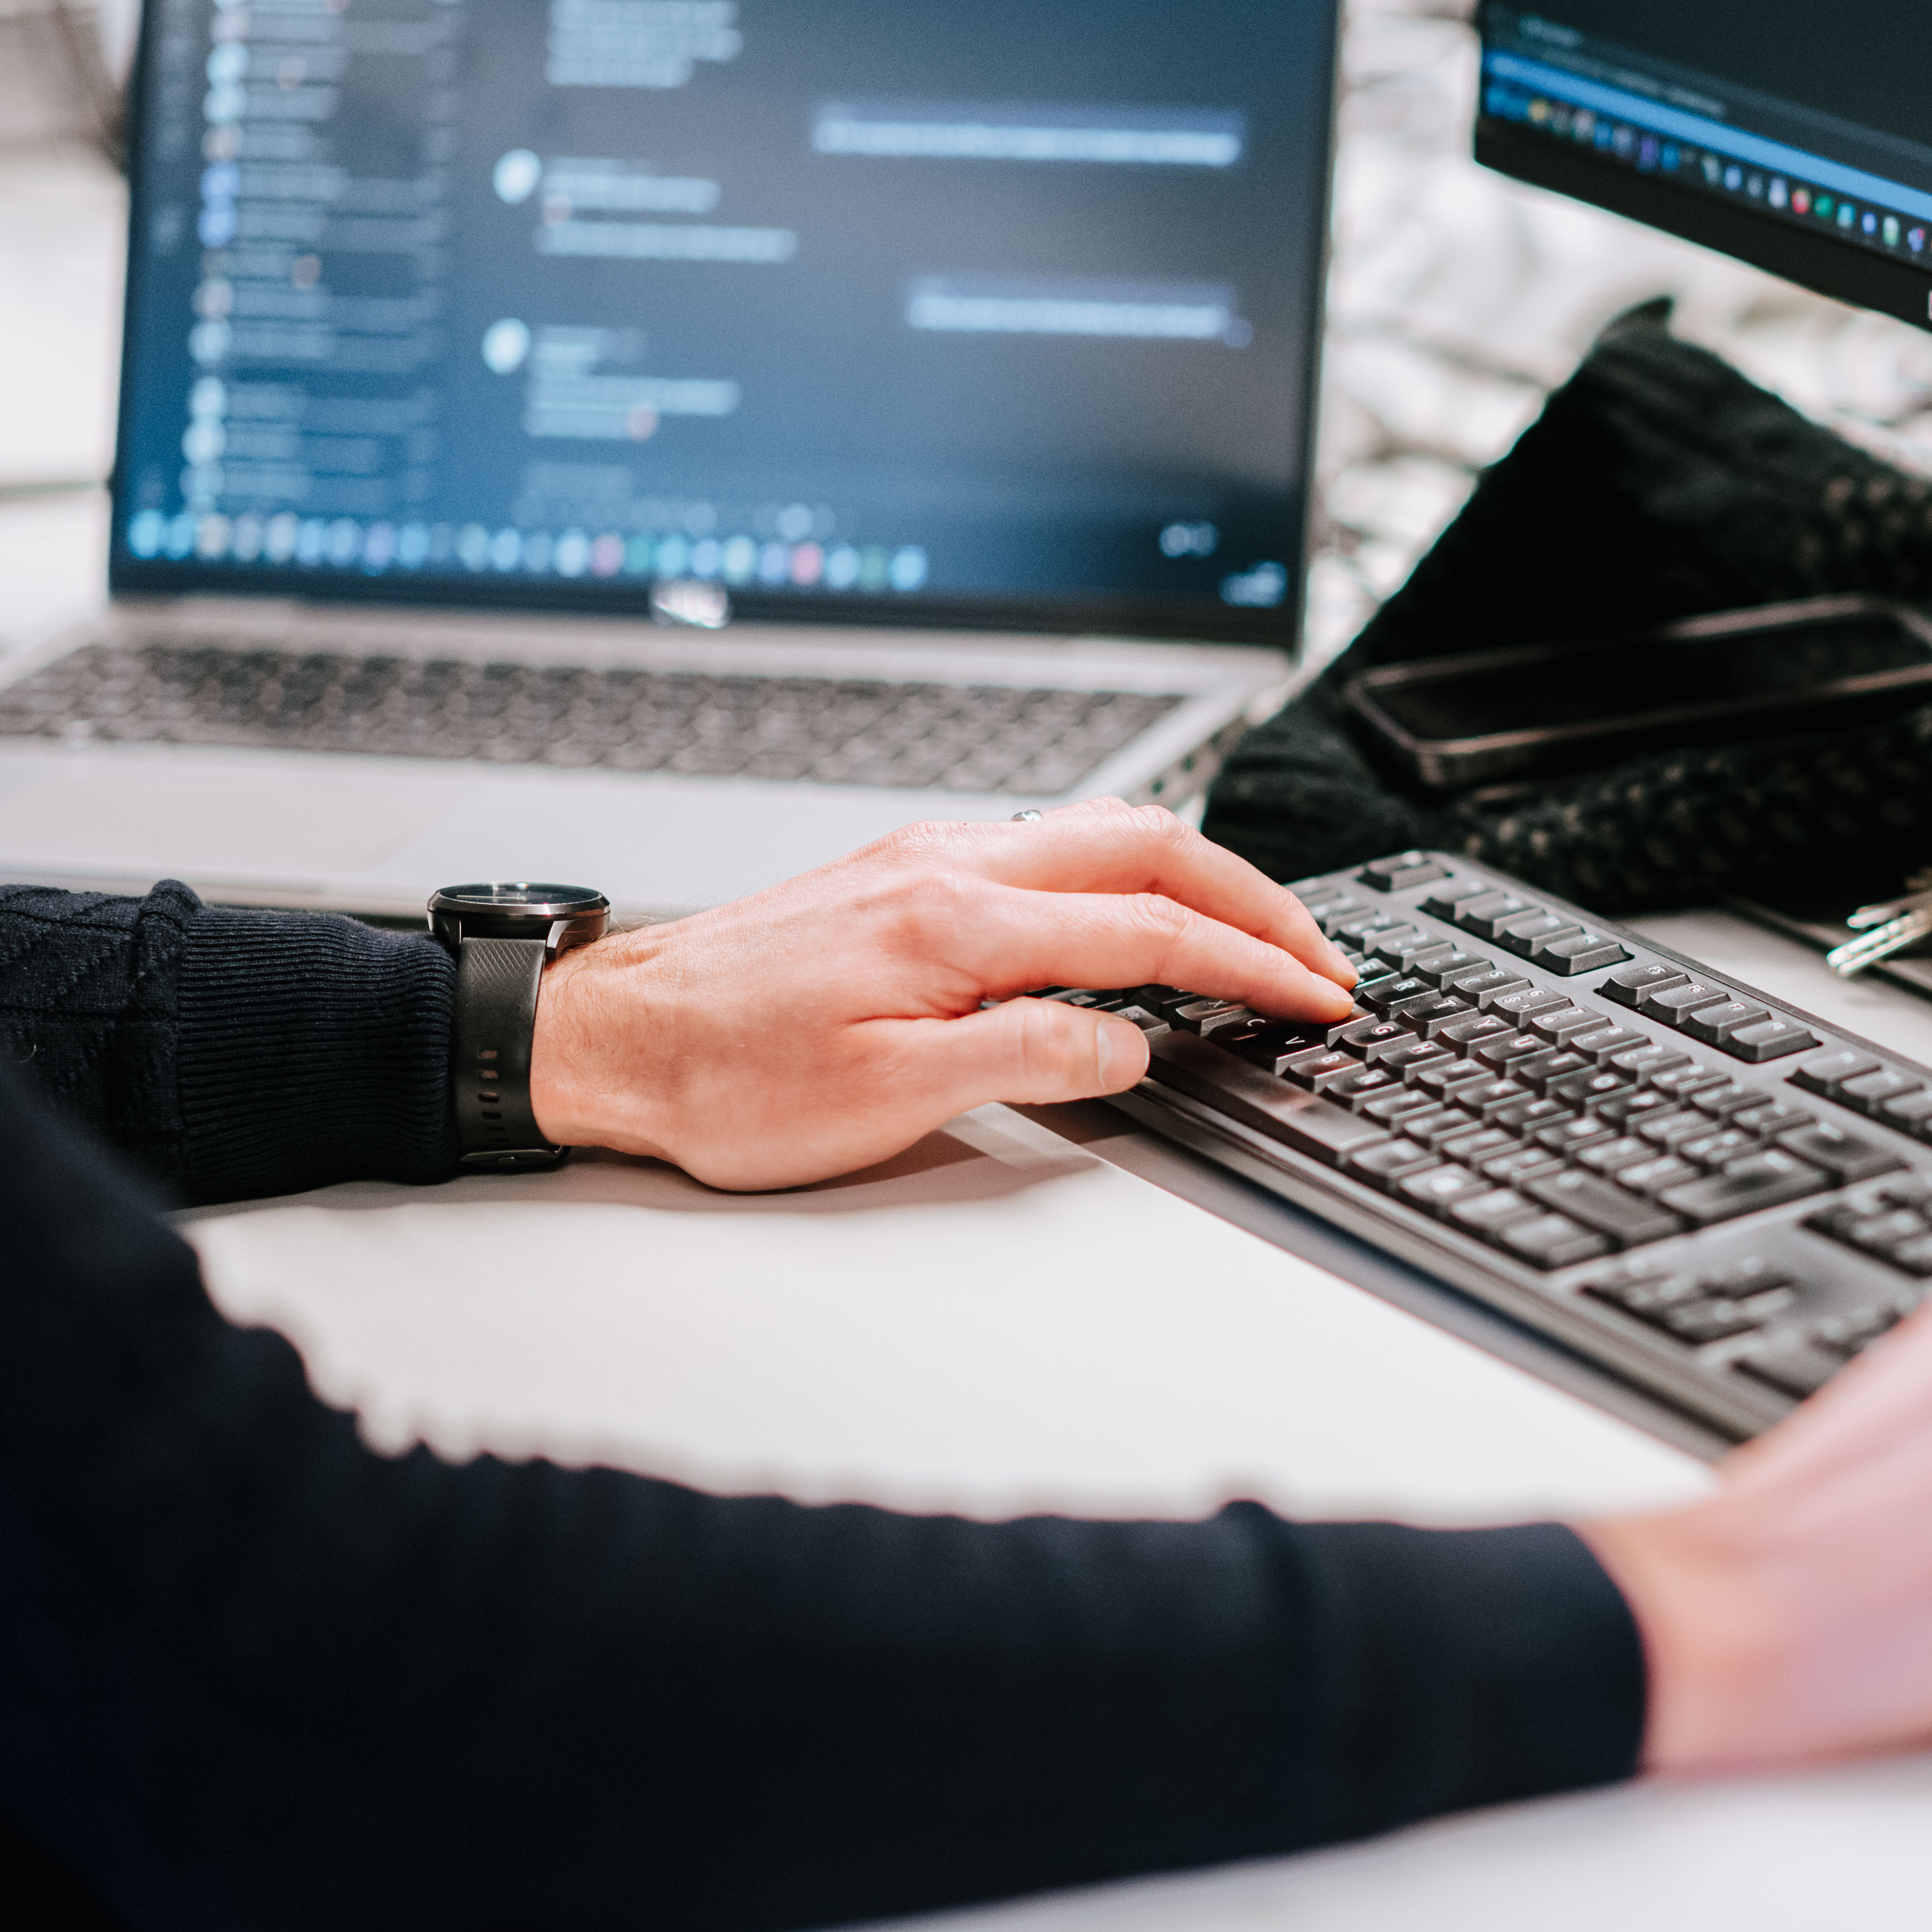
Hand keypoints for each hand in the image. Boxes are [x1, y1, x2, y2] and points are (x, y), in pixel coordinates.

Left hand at [527, 801, 1358, 1189]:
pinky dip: (1130, 872)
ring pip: (1104, 832)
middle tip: (1320, 956)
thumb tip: (1130, 1042)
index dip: (1253, 965)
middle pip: (1152, 846)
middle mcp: (953, 866)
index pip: (1155, 929)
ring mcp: (928, 859)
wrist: (611, 1038)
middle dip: (1256, 898)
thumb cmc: (727, 1077)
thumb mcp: (888, 1098)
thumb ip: (1028, 1059)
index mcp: (962, 921)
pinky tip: (1140, 911)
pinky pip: (1052, 846)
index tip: (1318, 997)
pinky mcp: (905, 873)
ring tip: (1255, 930)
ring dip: (1197, 874)